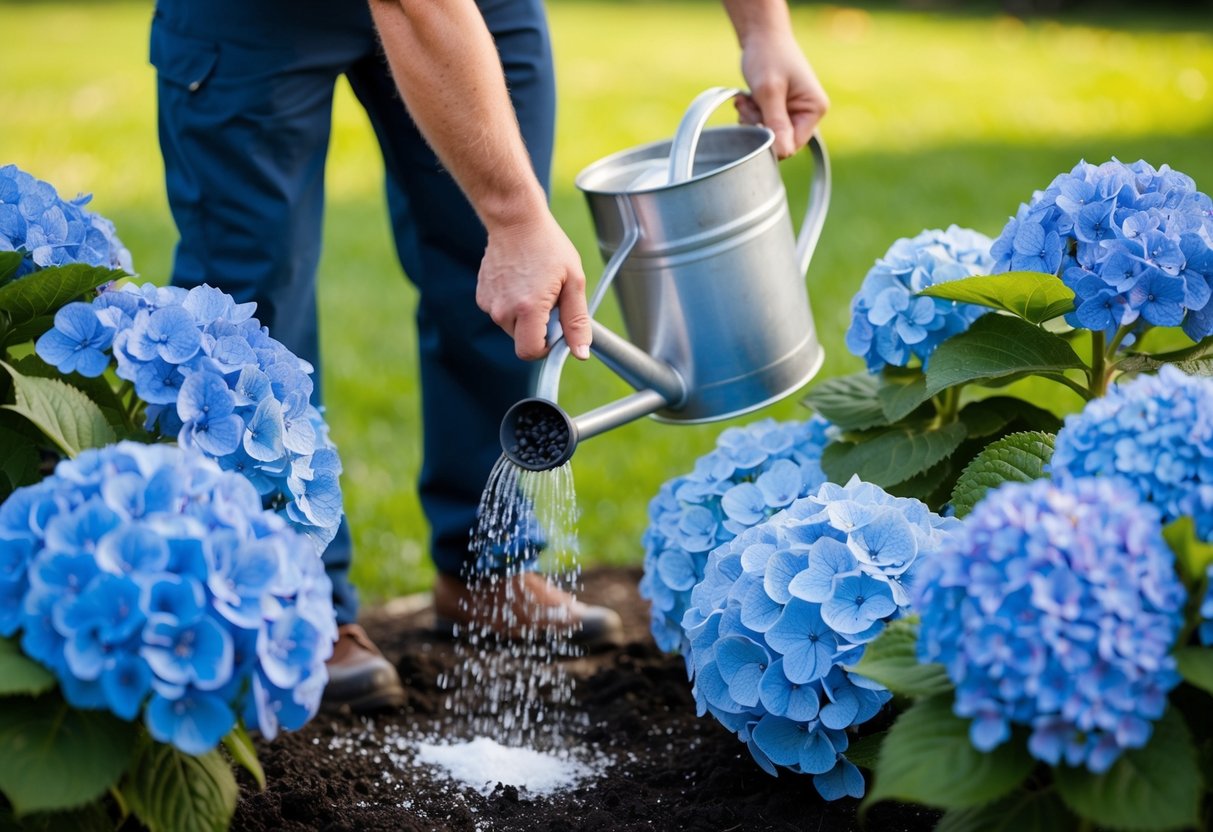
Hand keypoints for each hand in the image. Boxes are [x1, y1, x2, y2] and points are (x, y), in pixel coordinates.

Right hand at [476, 209, 591, 361]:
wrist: (516, 220)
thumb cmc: (548, 246)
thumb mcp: (573, 282)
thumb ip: (577, 321)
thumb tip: (580, 353)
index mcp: (528, 309)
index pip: (530, 352)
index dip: (546, 348)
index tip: (555, 329)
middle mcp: (503, 310)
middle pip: (521, 341)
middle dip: (538, 329)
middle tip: (549, 300)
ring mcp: (489, 303)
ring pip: (511, 327)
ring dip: (525, 316)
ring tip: (534, 286)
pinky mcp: (482, 295)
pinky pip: (500, 312)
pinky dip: (512, 305)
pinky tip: (520, 281)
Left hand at [735, 32, 828, 158]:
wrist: (762, 35)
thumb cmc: (768, 57)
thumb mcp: (770, 91)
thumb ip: (776, 122)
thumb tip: (783, 152)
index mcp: (814, 109)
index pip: (792, 145)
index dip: (770, 141)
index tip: (754, 122)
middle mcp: (808, 113)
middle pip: (779, 141)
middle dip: (759, 127)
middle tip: (747, 106)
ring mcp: (794, 111)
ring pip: (769, 133)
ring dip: (751, 119)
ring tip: (746, 99)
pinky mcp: (781, 108)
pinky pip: (764, 123)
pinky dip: (750, 114)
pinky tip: (746, 99)